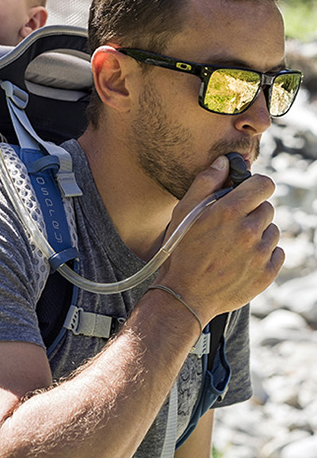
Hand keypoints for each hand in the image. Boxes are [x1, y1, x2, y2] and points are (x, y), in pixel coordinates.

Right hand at [155, 155, 283, 322]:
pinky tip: (242, 259)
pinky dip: (264, 253)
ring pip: (273, 231)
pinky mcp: (268, 272)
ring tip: (234, 245)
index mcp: (230, 211)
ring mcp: (261, 253)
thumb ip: (206, 182)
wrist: (185, 295)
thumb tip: (225, 162)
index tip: (247, 193)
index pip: (264, 184)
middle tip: (230, 226)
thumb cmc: (180, 250)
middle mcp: (250, 231)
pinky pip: (277, 252)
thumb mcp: (184, 211)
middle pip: (267, 208)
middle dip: (252, 212)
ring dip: (258, 233)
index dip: (255, 186)